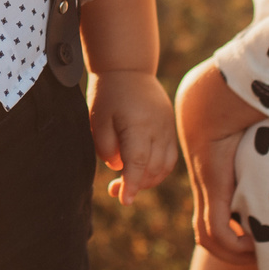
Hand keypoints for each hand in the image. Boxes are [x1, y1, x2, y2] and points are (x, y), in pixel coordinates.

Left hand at [89, 70, 177, 202]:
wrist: (129, 68)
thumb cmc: (109, 94)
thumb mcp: (98, 119)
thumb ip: (106, 147)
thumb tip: (120, 167)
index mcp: (138, 126)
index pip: (138, 163)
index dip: (131, 185)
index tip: (124, 201)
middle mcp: (158, 129)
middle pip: (153, 169)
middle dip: (136, 185)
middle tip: (114, 189)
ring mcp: (168, 129)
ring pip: (164, 166)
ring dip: (148, 180)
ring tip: (128, 181)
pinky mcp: (171, 128)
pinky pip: (169, 157)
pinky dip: (157, 170)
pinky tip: (142, 170)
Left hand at [176, 63, 263, 264]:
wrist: (218, 89)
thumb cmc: (248, 103)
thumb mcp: (264, 131)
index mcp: (217, 175)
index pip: (216, 215)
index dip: (234, 232)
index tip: (261, 239)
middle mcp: (207, 184)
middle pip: (207, 232)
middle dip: (231, 251)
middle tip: (262, 257)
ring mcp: (206, 187)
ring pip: (206, 237)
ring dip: (231, 254)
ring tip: (258, 255)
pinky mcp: (211, 187)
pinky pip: (213, 231)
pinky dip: (231, 246)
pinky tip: (252, 245)